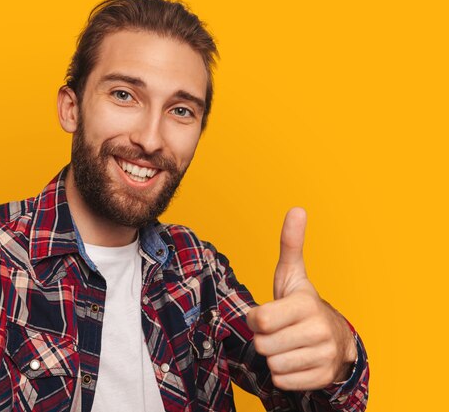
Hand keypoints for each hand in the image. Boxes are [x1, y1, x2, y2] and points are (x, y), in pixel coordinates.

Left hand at [246, 208, 356, 390]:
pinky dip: (283, 374)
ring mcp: (323, 356)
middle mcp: (318, 330)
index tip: (267, 315)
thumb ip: (291, 244)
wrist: (334, 340)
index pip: (261, 320)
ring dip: (273, 357)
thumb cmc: (302, 305)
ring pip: (272, 365)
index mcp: (306, 304)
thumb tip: (297, 209)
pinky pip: (282, 382)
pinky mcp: (321, 378)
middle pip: (263, 345)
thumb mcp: (293, 275)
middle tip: (279, 331)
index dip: (256, 319)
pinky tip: (295, 360)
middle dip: (264, 339)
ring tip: (287, 345)